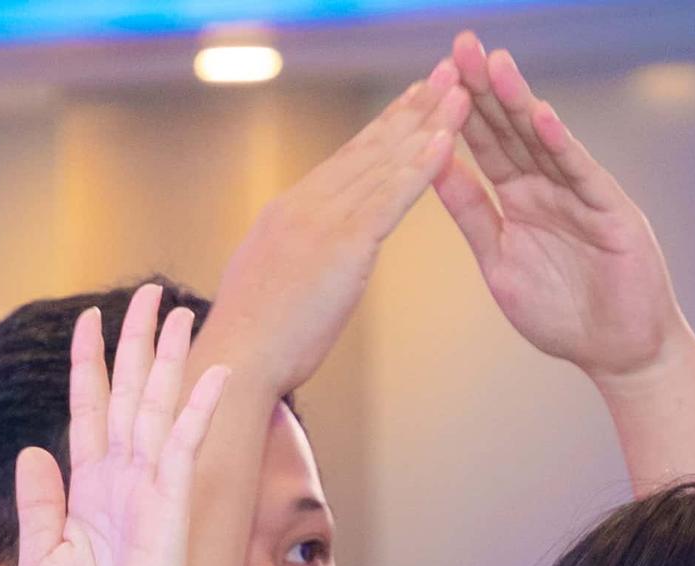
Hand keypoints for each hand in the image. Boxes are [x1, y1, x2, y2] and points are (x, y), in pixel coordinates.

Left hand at [12, 285, 230, 565]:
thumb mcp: (40, 560)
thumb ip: (40, 504)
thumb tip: (32, 452)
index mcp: (88, 496)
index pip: (90, 413)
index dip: (89, 366)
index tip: (88, 319)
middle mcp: (121, 485)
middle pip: (129, 396)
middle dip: (136, 343)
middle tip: (148, 292)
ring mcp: (147, 494)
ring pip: (157, 408)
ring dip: (167, 359)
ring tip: (177, 308)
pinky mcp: (169, 510)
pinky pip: (183, 447)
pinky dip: (196, 409)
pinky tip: (212, 371)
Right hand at [208, 65, 465, 390]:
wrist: (234, 363)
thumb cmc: (250, 344)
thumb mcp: (267, 284)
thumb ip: (290, 258)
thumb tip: (301, 257)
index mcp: (286, 213)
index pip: (344, 161)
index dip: (382, 127)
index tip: (411, 100)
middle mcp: (304, 206)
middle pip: (368, 149)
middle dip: (411, 109)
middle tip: (445, 74)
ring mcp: (321, 223)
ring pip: (384, 165)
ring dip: (427, 125)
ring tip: (460, 94)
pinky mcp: (342, 247)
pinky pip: (390, 199)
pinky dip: (421, 167)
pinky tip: (447, 141)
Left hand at [432, 34, 694, 385]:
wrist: (616, 350)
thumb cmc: (561, 312)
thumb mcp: (498, 261)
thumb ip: (470, 214)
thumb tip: (433, 170)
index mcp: (517, 200)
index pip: (484, 145)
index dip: (460, 110)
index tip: (432, 73)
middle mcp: (547, 188)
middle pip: (511, 130)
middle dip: (485, 87)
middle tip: (460, 44)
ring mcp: (579, 195)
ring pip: (543, 142)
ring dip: (519, 102)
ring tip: (495, 64)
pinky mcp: (610, 212)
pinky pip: (580, 173)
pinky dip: (559, 145)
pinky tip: (539, 116)